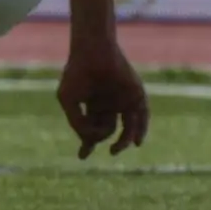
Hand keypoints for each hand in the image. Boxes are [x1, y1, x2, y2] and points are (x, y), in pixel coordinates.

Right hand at [57, 37, 149, 158]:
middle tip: (92, 137)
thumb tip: (89, 139)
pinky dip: (141, 130)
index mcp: (92, 105)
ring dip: (122, 142)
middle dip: (99, 139)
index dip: (87, 143)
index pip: (91, 128)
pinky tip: (136, 143)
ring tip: (114, 150)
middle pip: (108, 130)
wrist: (93, 53)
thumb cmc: (77, 73)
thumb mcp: (68, 99)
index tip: (82, 157)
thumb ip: (76, 121)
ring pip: (127, 127)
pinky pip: (142, 116)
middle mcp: (110, 104)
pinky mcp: (136, 96)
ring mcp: (124, 101)